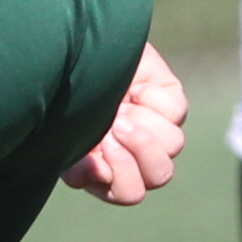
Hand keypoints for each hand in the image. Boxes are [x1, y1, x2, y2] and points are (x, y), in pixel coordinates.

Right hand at [60, 41, 189, 205]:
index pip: (129, 193)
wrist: (76, 47)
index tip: (102, 145)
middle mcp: (137, 152)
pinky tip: (134, 88)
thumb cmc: (64, 94)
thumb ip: (78, 162)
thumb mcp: (64, 132)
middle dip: (140, 149)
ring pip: (173, 145)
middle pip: (159, 175)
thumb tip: (95, 174)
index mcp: (108, 168)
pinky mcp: (171, 100)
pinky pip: (176, 112)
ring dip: (144, 123)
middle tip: (117, 124)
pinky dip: (152, 99)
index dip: (121, 174)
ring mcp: (157, 128)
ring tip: (123, 104)